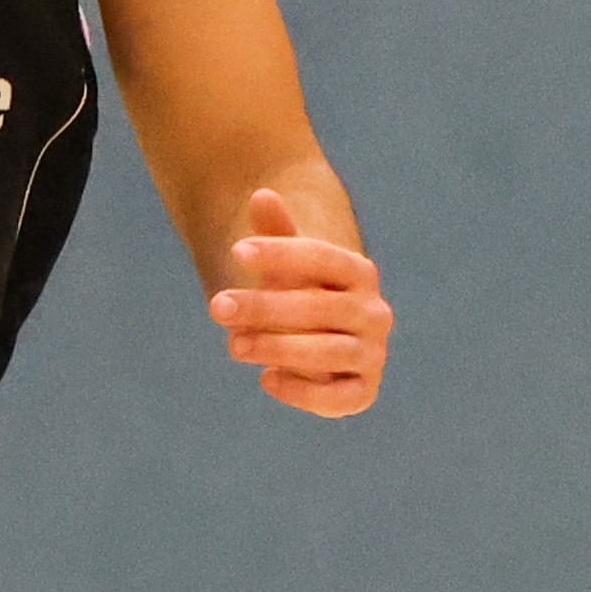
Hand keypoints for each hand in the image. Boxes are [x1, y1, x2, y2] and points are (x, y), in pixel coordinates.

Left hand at [206, 185, 391, 416]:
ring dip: (278, 347)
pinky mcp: (364, 391)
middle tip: (216, 305)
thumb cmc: (302, 296)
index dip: (281, 251)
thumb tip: (261, 195)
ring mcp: (372, 353)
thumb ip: (277, 235)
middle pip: (319, 306)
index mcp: (360, 273)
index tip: (236, 250)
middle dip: (264, 306)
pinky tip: (266, 379)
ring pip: (329, 351)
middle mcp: (375, 312)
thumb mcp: (289, 266)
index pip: (323, 257)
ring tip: (232, 344)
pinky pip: (338, 396)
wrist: (326, 345)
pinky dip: (304, 392)